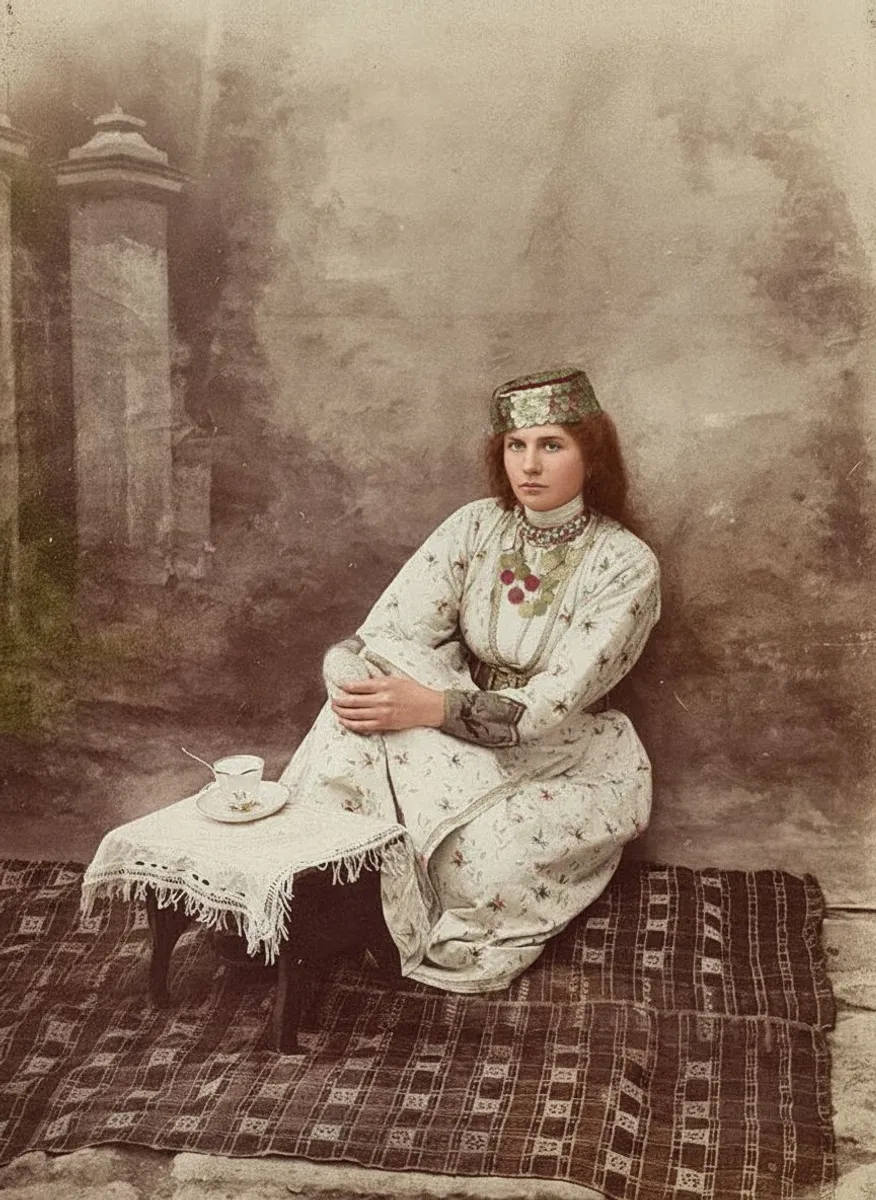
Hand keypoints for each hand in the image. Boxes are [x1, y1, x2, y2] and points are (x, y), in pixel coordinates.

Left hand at [330, 676, 444, 733]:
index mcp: (385, 684)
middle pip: (354, 701)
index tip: (339, 686)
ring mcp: (383, 713)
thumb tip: (366, 656)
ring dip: (342, 712)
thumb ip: (380, 669)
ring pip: (356, 714)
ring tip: (335, 709)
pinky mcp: (385, 724)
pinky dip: (351, 724)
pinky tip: (344, 721)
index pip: (359, 686)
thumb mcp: (397, 675)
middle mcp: (382, 699)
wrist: (429, 707)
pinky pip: (363, 726)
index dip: (346, 687)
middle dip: (340, 701)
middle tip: (332, 699)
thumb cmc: (413, 690)